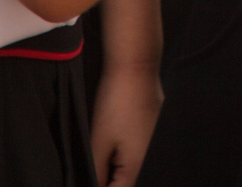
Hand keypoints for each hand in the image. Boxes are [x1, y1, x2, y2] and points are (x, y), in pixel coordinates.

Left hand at [89, 63, 161, 186]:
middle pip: (125, 180)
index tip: (87, 180)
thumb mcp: (98, 142)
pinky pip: (137, 150)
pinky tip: (111, 139)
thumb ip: (96, 172)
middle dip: (107, 178)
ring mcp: (154, 142)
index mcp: (138, 165)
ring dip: (114, 165)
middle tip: (92, 168)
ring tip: (99, 151)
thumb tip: (94, 186)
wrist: (136, 67)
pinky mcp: (153, 129)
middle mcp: (150, 157)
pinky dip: (122, 151)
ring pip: (130, 165)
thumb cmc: (117, 103)